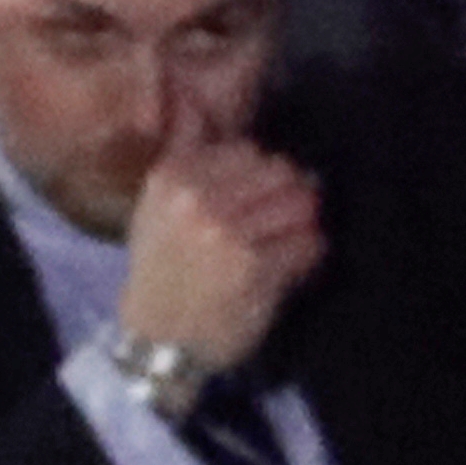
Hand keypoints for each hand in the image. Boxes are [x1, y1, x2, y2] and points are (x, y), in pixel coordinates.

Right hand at [116, 134, 323, 388]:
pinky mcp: (254, 268)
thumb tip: (214, 120)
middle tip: (277, 226)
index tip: (253, 204)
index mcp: (172, 180)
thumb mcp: (156, 211)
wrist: (157, 344)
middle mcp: (196, 201)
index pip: (248, 151)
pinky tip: (288, 269)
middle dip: (287, 196)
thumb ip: (187, 163)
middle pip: (280, 171)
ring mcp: (225, 234)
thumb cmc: (164, 276)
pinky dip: (307, 256)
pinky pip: (309, 243)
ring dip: (301, 226)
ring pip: (300, 203)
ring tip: (284, 245)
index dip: (259, 177)